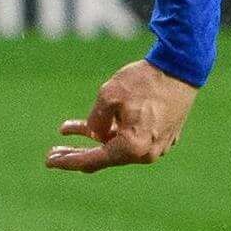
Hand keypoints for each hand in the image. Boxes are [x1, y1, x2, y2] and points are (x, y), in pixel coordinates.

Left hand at [45, 59, 196, 173]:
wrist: (181, 68)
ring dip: (93, 138)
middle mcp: (146, 153)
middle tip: (53, 152)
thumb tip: (96, 136)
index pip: (93, 160)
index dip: (68, 161)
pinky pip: (130, 138)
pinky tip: (95, 124)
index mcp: (132, 147)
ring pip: (116, 146)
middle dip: (77, 153)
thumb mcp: (109, 96)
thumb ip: (96, 121)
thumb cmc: (145, 81)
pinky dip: (112, 132)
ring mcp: (156, 146)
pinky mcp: (162, 135)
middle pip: (103, 157)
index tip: (48, 161)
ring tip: (67, 130)